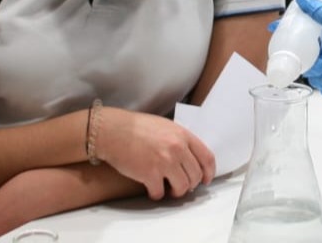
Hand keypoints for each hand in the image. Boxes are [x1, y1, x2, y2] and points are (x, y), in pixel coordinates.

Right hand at [94, 108, 214, 199]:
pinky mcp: (149, 174)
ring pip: (182, 187)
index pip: (207, 158)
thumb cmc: (136, 127)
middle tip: (181, 186)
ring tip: (169, 190)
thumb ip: (180, 140)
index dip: (209, 173)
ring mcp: (164, 162)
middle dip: (190, 185)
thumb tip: (190, 159)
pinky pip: (160, 193)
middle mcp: (177, 148)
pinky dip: (156, 194)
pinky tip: (152, 190)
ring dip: (176, 192)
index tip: (205, 180)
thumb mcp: (165, 126)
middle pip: (195, 176)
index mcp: (183, 135)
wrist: (112, 130)